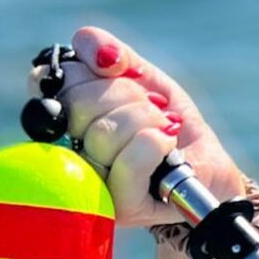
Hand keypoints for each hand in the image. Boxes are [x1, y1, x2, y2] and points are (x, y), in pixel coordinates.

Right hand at [26, 25, 243, 229]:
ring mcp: (93, 185)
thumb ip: (113, 54)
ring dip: (147, 119)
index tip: (120, 74)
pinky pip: (130, 162)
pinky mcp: (122, 207)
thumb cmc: (171, 123)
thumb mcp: (144, 79)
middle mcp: (68, 153)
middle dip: (127, 94)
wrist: (209, 166)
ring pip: (105, 133)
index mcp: (65, 118)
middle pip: (78, 103)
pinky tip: (169, 143)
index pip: (49, 80)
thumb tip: (98, 51)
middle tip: (151, 108)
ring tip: (164, 128)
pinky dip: (156, 143)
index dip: (90, 70)